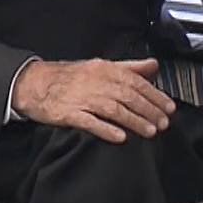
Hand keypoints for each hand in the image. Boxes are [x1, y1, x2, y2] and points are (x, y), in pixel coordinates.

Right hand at [12, 58, 175, 143]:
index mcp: (106, 70)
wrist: (34, 83)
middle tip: (164, 123)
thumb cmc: (71, 76)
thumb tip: (153, 65)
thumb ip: (129, 67)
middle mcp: (96, 82)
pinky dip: (106, 130)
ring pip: (113, 109)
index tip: (169, 107)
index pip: (137, 82)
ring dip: (134, 121)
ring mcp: (82, 98)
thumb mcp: (101, 66)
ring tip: (150, 131)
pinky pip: (90, 122)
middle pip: (128, 96)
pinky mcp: (68, 113)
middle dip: (149, 110)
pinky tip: (120, 137)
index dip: (155, 95)